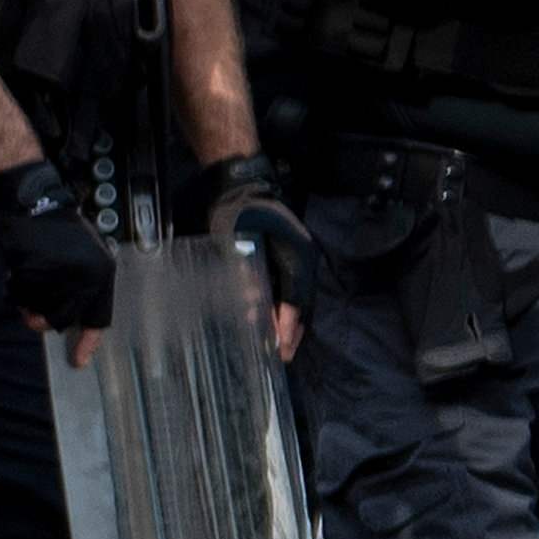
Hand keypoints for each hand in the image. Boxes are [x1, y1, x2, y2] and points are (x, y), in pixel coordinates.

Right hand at [0, 158, 116, 335]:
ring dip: (29, 302)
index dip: (88, 342)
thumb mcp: (86, 257)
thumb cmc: (59, 230)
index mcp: (103, 273)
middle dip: (45, 315)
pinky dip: (17, 289)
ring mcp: (61, 275)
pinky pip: (22, 297)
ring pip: (40, 311)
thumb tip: (72, 321)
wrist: (35, 202)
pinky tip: (20, 270)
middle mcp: (86, 277)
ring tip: (29, 280)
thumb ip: (84, 288)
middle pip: (62, 320)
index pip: (98, 317)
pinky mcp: (36, 271)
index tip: (79, 361)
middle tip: (35, 301)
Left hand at [195, 152, 311, 341]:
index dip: (288, 325)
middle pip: (302, 303)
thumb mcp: (235, 240)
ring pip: (299, 298)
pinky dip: (285, 309)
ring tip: (281, 346)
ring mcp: (298, 258)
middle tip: (283, 356)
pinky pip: (291, 290)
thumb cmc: (238, 209)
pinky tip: (274, 322)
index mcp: (296, 255)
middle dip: (292, 331)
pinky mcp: (289, 258)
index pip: (295, 298)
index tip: (281, 348)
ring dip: (290, 323)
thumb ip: (243, 272)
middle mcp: (303, 259)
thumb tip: (250, 305)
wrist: (241, 182)